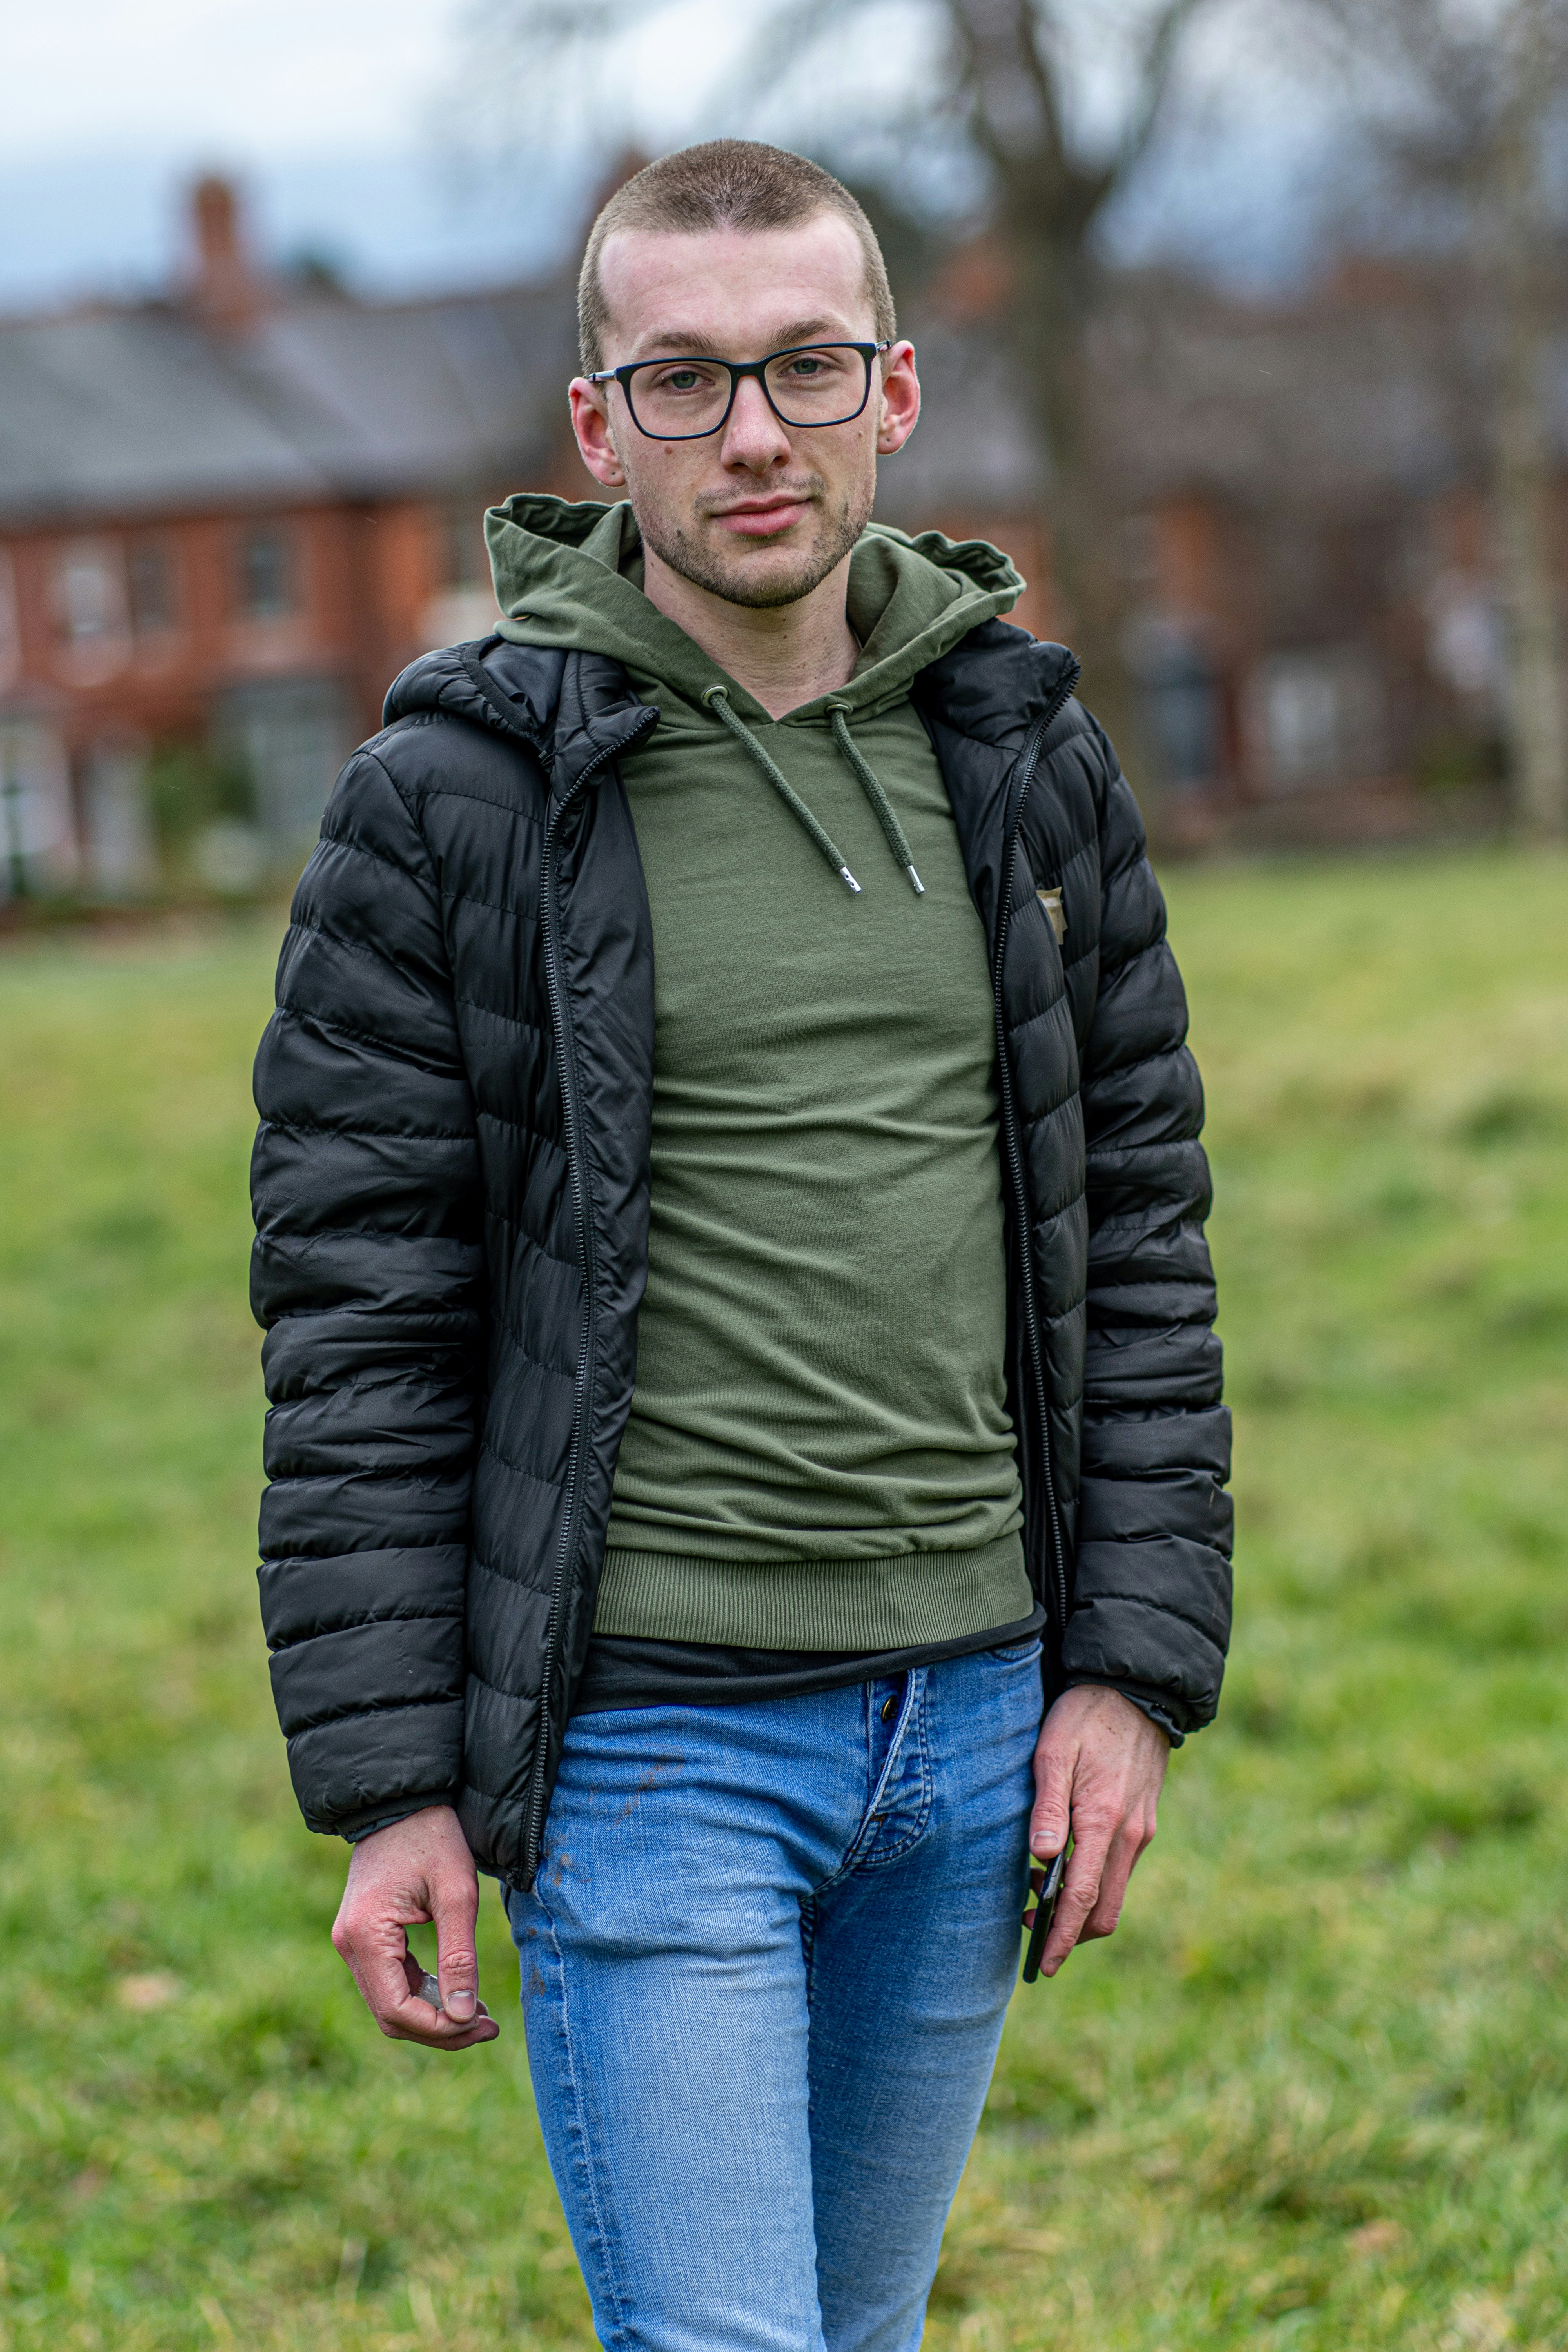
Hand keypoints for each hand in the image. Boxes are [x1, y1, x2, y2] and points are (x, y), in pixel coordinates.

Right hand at [331, 1804, 499, 2049]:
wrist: (403, 1799)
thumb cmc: (434, 1837)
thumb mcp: (456, 1894)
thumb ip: (458, 1957)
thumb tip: (462, 2016)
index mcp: (367, 1936)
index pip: (397, 2010)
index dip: (440, 2028)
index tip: (481, 2024)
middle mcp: (349, 1944)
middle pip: (391, 2015)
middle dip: (440, 2028)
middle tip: (487, 2025)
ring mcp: (352, 1941)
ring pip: (390, 2003)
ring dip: (433, 2014)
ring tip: (478, 2013)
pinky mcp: (364, 1936)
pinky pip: (390, 1981)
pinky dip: (422, 1993)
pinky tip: (456, 1991)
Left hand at [1025, 1686, 1168, 1977]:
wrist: (1135, 1689)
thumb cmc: (1085, 1717)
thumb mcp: (1053, 1753)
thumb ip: (1047, 1809)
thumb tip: (1041, 1860)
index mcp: (1103, 1821)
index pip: (1082, 1898)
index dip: (1062, 1936)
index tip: (1043, 1965)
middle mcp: (1129, 1835)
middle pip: (1104, 1909)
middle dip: (1071, 1933)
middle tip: (1032, 1928)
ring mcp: (1141, 1830)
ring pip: (1114, 1890)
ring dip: (1081, 1905)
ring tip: (1037, 1889)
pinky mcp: (1144, 1820)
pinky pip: (1121, 1867)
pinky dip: (1095, 1881)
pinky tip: (1065, 1862)